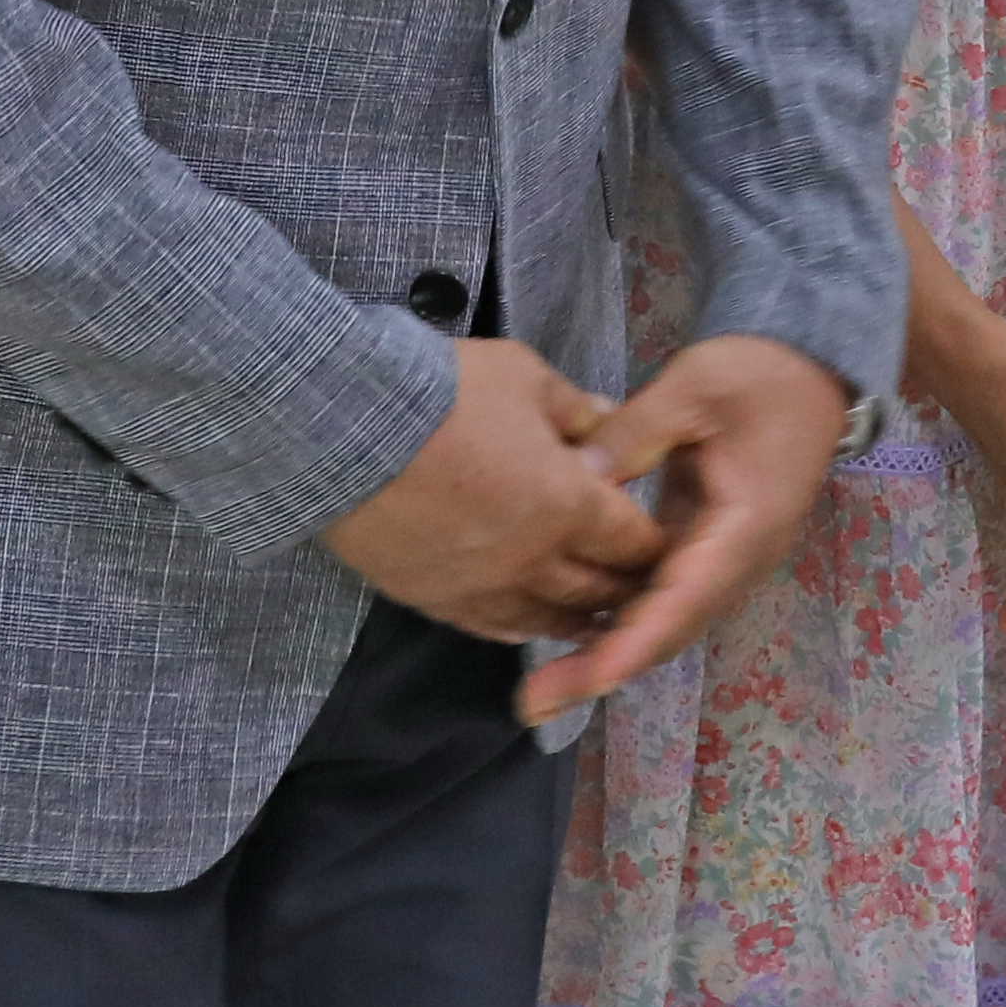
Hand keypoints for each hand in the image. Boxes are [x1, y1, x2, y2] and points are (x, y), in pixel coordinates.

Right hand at [329, 337, 674, 650]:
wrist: (342, 427)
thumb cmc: (443, 391)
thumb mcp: (526, 378)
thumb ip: (576, 410)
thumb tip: (609, 422)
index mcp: (569, 504)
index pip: (631, 540)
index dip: (652, 543)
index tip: (662, 545)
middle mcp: (533, 558)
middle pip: (597, 588)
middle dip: (626, 587)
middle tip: (642, 588)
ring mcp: (482, 586)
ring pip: (547, 619)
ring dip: (580, 620)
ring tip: (599, 621)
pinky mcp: (434, 599)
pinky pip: (490, 627)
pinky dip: (520, 628)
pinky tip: (530, 627)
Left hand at [528, 333, 858, 720]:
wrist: (811, 369)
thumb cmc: (759, 374)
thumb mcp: (694, 388)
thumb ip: (632, 433)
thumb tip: (567, 480)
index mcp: (744, 527)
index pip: (685, 598)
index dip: (636, 642)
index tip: (592, 678)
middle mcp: (738, 560)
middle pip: (670, 629)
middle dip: (605, 668)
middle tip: (535, 702)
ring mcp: (725, 560)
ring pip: (664, 621)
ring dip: (608, 653)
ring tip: (543, 685)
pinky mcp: (708, 550)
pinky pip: (662, 597)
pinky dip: (621, 620)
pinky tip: (569, 630)